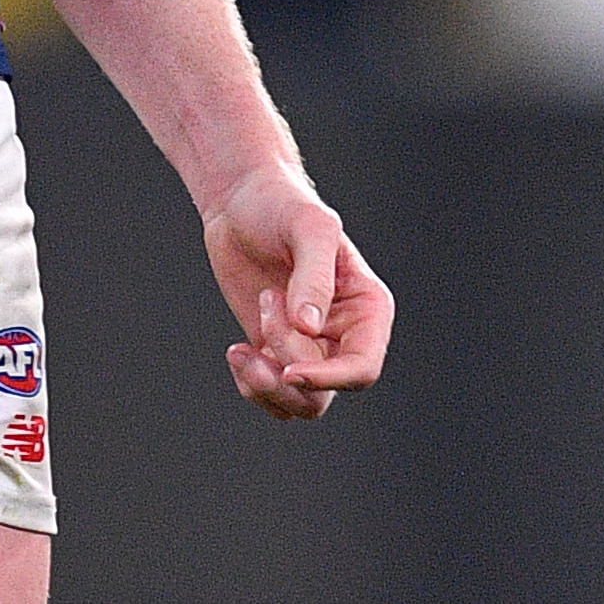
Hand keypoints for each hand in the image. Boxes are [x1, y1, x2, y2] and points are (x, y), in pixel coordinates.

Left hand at [200, 163, 393, 419]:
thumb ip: (313, 276)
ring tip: (241, 347)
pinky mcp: (276, 350)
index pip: (362, 368)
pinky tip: (236, 351)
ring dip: (265, 383)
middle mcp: (344, 335)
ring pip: (300, 403)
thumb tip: (311, 327)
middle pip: (325, 389)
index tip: (288, 369)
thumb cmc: (281, 204)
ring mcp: (310, 347)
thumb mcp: (308, 227)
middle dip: (286, 359)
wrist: (239, 201)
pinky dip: (250, 385)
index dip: (328, 378)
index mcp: (367, 309)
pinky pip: (272, 395)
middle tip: (264, 301)